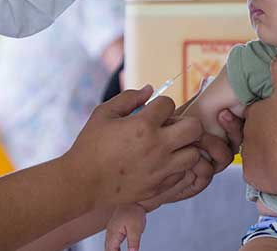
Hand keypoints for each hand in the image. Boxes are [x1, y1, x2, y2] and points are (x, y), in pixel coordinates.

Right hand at [63, 86, 202, 209]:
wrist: (81, 183)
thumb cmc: (90, 145)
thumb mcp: (104, 113)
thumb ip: (129, 97)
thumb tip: (151, 89)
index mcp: (143, 125)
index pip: (170, 104)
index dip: (162, 105)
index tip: (153, 112)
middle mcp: (157, 146)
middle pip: (195, 128)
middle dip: (186, 123)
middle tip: (172, 127)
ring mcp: (160, 169)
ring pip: (194, 154)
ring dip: (185, 147)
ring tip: (171, 147)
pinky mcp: (158, 186)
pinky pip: (182, 174)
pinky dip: (177, 167)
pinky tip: (163, 163)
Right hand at [104, 203, 145, 250]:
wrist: (134, 200)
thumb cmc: (134, 211)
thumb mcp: (136, 229)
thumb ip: (133, 243)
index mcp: (113, 233)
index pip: (110, 250)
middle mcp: (110, 231)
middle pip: (108, 248)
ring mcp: (111, 228)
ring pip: (109, 244)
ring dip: (112, 250)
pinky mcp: (115, 226)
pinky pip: (111, 239)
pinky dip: (114, 246)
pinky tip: (118, 248)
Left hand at [241, 57, 276, 195]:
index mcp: (252, 114)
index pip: (253, 111)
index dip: (264, 112)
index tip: (276, 115)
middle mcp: (245, 135)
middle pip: (252, 132)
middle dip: (263, 132)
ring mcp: (247, 157)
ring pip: (254, 152)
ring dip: (266, 151)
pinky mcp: (252, 176)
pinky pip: (259, 171)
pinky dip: (267, 170)